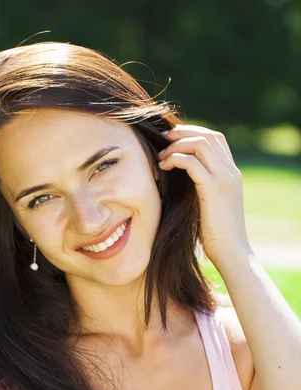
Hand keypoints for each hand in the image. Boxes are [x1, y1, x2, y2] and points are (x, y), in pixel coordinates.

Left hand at [157, 124, 251, 268]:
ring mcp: (224, 179)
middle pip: (207, 136)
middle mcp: (230, 172)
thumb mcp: (210, 205)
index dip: (193, 133)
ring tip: (161, 156)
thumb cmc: (218, 235)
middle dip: (182, 133)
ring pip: (199, 144)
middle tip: (162, 141)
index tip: (172, 140)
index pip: (215, 138)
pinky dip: (175, 159)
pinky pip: (192, 162)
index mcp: (232, 174)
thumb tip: (180, 181)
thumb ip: (202, 189)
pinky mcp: (213, 190)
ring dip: (176, 146)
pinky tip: (164, 166)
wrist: (232, 252)